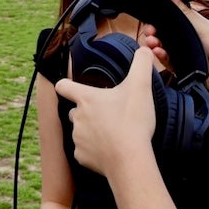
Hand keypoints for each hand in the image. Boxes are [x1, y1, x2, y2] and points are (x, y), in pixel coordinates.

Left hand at [55, 46, 155, 176]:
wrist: (129, 159)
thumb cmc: (132, 121)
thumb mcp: (141, 86)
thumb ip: (141, 64)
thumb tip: (144, 49)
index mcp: (86, 99)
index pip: (63, 86)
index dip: (66, 85)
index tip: (71, 87)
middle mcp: (76, 117)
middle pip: (75, 111)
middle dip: (88, 112)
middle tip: (109, 116)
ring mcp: (78, 138)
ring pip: (80, 132)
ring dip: (92, 132)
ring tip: (113, 134)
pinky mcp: (82, 157)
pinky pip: (85, 152)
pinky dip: (95, 151)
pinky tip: (111, 150)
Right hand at [142, 0, 208, 96]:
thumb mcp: (201, 24)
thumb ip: (183, 11)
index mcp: (189, 27)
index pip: (168, 22)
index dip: (158, 21)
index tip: (151, 20)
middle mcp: (184, 41)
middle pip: (162, 35)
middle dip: (153, 33)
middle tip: (151, 31)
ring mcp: (181, 54)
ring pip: (162, 48)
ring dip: (154, 44)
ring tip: (152, 41)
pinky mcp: (179, 68)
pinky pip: (166, 62)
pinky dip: (161, 57)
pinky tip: (158, 52)